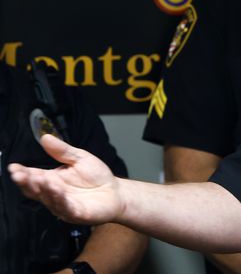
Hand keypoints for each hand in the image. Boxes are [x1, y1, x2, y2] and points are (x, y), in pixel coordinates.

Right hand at [7, 134, 123, 224]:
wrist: (116, 192)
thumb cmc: (96, 176)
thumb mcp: (80, 158)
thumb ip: (63, 150)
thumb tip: (45, 137)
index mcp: (52, 180)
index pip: (33, 176)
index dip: (22, 173)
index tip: (14, 167)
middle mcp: (54, 194)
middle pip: (35, 190)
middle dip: (26, 182)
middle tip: (19, 175)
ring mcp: (63, 205)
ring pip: (48, 199)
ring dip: (43, 189)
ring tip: (39, 179)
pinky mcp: (76, 214)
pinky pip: (65, 208)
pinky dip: (59, 199)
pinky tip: (56, 190)